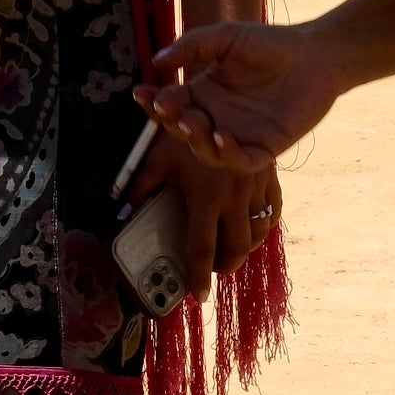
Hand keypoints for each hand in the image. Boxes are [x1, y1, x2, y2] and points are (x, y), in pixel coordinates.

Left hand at [125, 132, 280, 299]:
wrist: (226, 99)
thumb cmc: (186, 127)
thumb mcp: (159, 155)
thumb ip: (140, 186)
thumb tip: (121, 211)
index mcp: (206, 198)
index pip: (202, 249)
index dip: (198, 276)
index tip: (197, 295)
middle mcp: (235, 198)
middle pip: (235, 249)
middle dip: (225, 266)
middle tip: (214, 272)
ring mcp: (256, 187)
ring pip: (257, 234)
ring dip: (245, 248)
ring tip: (231, 251)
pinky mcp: (270, 176)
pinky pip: (273, 211)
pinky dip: (264, 225)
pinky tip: (253, 226)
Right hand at [132, 21, 345, 172]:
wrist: (316, 56)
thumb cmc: (271, 43)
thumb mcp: (227, 37)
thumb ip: (193, 45)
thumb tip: (156, 61)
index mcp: (203, 94)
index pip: (170, 103)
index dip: (152, 101)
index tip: (141, 92)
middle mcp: (216, 119)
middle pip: (183, 130)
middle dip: (171, 122)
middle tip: (168, 108)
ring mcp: (238, 137)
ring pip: (207, 151)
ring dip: (196, 140)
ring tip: (193, 121)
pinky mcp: (264, 149)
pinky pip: (240, 162)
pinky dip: (228, 154)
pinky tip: (223, 136)